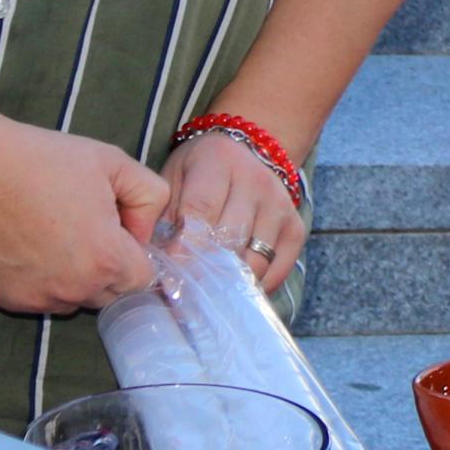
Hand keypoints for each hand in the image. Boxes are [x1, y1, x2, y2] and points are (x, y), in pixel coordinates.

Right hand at [0, 117, 167, 316]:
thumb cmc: (43, 160)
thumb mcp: (114, 162)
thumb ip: (151, 198)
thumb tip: (145, 233)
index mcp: (105, 260)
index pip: (143, 279)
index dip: (136, 252)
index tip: (119, 228)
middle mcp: (73, 291)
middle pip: (110, 294)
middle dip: (109, 266)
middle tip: (85, 224)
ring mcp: (36, 299)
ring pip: (75, 299)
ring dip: (76, 277)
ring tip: (55, 231)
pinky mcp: (6, 299)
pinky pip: (40, 298)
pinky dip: (41, 279)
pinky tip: (28, 243)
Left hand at [162, 128, 308, 298]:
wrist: (249, 152)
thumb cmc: (199, 171)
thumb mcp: (174, 178)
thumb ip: (162, 216)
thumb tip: (153, 264)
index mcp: (218, 162)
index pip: (201, 210)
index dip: (183, 247)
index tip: (169, 274)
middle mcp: (256, 181)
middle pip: (230, 240)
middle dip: (203, 271)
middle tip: (183, 293)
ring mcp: (280, 206)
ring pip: (255, 260)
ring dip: (229, 284)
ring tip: (206, 297)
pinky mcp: (296, 228)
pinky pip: (277, 270)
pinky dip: (254, 286)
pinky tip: (233, 289)